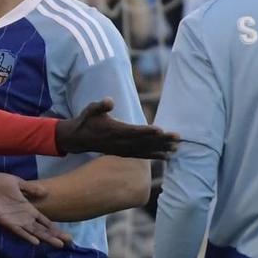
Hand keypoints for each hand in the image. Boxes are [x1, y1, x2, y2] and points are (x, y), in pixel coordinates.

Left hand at [0, 171, 67, 251]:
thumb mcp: (16, 183)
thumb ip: (30, 188)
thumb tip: (46, 192)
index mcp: (26, 208)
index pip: (43, 221)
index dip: (54, 228)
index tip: (67, 235)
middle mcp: (22, 217)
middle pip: (41, 229)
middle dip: (54, 236)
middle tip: (68, 242)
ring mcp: (14, 221)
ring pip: (32, 232)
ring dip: (44, 238)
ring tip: (58, 244)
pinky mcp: (4, 221)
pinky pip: (17, 231)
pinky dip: (27, 236)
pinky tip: (36, 241)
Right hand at [55, 99, 178, 158]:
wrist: (79, 139)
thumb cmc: (87, 121)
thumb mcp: (90, 109)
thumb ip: (100, 106)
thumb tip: (109, 101)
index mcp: (114, 130)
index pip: (133, 131)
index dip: (147, 131)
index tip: (161, 130)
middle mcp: (120, 142)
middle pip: (144, 141)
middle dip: (162, 140)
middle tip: (178, 138)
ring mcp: (122, 149)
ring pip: (145, 150)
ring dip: (161, 149)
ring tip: (177, 148)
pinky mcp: (124, 153)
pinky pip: (140, 156)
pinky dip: (153, 156)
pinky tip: (166, 156)